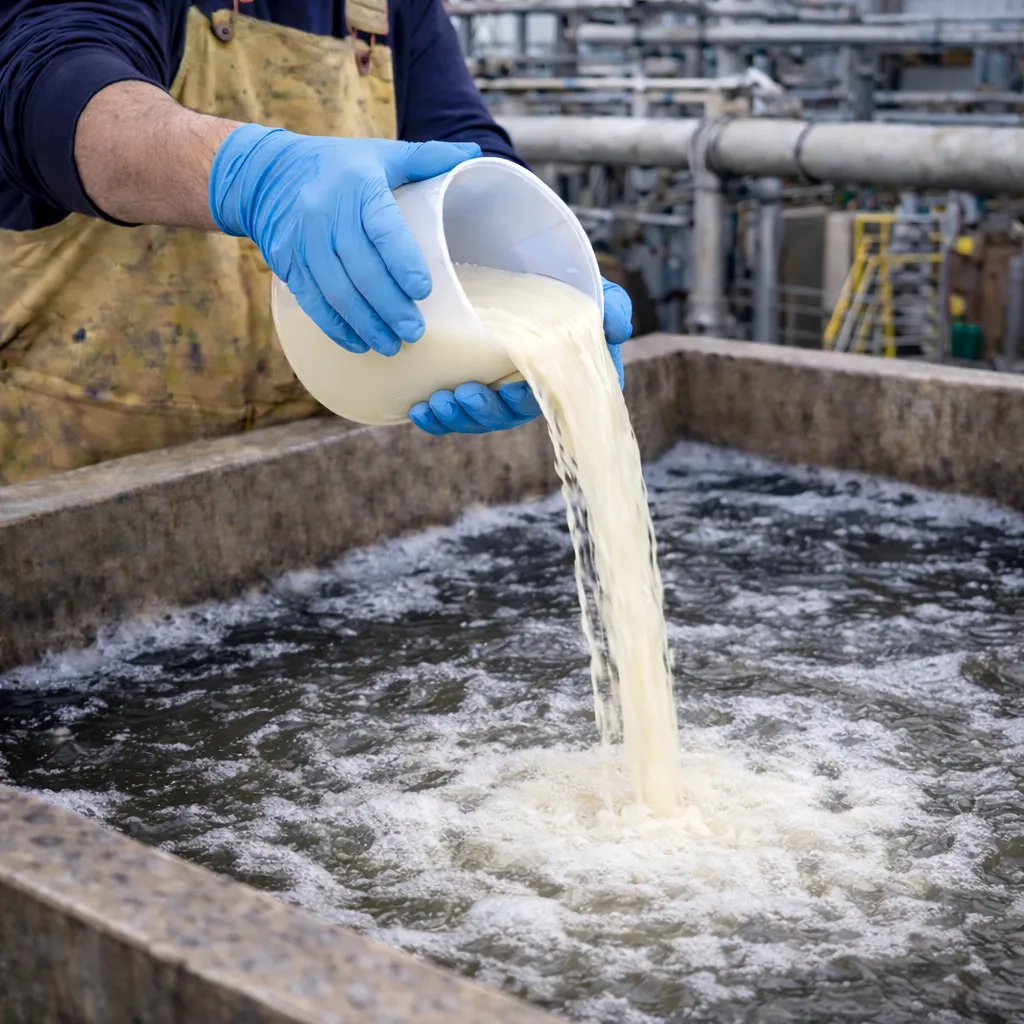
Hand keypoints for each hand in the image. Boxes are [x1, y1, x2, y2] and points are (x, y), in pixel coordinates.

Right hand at [209, 125, 480, 355]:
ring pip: (337, 293)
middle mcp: (327, 214)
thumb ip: (426, 158)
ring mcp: (303, 241)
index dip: (403, 263)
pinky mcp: (287, 263)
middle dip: (390, 308)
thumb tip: (473, 154)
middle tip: (415, 332)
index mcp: (358, 186)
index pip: (383, 229)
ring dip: (366, 325)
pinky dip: (336, 328)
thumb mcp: (379, 153)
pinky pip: (313, 302)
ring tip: (391, 346)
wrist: (267, 174)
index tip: (423, 292)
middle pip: (362, 271)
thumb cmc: (338, 166)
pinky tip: (358, 344)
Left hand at [410, 277, 632, 434]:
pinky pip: (453, 414)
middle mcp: (534, 386)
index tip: (511, 389)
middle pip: (513, 414)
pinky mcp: (468, 383)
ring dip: (459, 417)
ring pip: (481, 417)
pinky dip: (437, 418)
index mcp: (567, 372)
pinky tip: (419, 408)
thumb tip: (618, 329)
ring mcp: (499, 388)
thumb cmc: (555, 272)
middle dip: (486, 411)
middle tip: (463, 394)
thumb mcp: (587, 282)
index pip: (559, 401)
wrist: (509, 253)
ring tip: (437, 401)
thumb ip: (609, 303)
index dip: (533, 402)